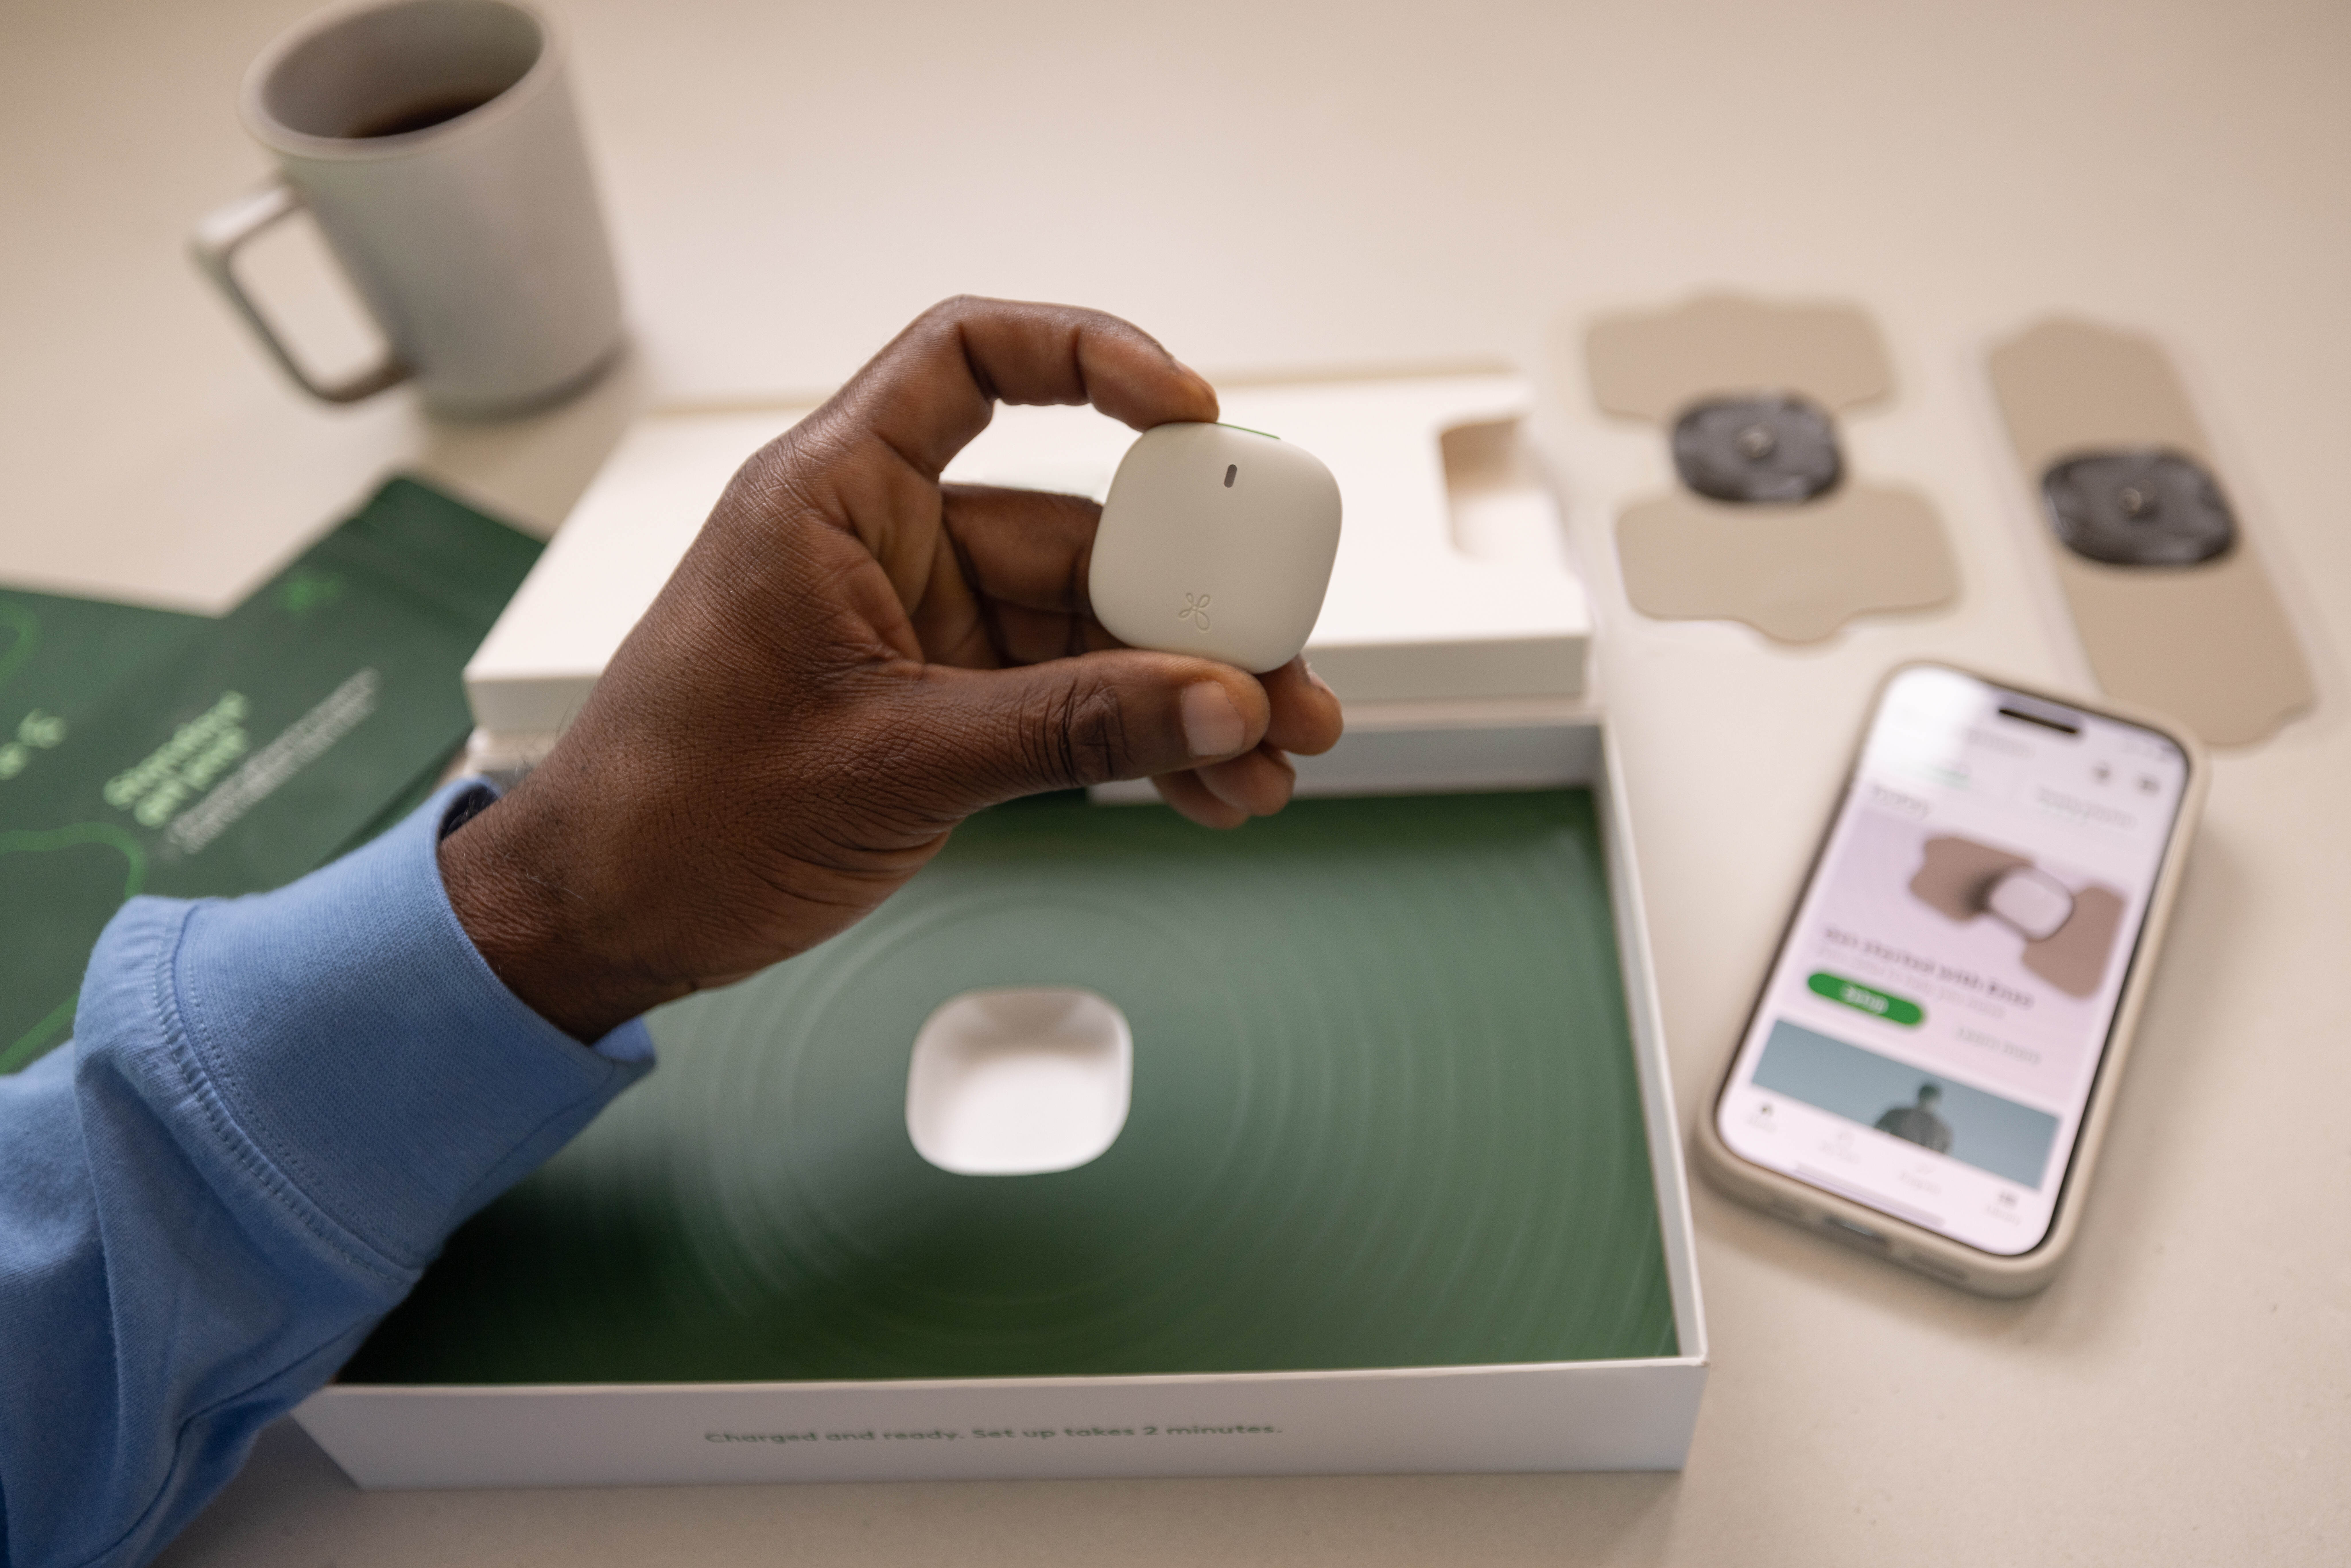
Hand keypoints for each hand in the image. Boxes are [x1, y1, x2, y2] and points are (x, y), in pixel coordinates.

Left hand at [439, 297, 1343, 1040]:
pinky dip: (1135, 741)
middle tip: (1285, 673)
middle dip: (1190, 607)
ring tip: (1274, 760)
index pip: (968, 360)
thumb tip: (1223, 705)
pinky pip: (1063, 701)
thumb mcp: (892, 762)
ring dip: (1183, 695)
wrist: (605, 914)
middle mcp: (887, 545)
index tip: (1190, 413)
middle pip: (1075, 529)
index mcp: (837, 499)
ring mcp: (919, 627)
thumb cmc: (683, 812)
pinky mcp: (937, 704)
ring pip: (1085, 632)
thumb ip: (1066, 728)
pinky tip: (1211, 788)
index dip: (1087, 359)